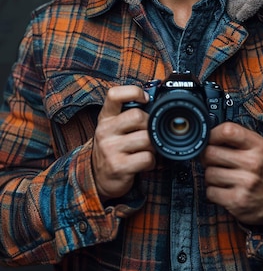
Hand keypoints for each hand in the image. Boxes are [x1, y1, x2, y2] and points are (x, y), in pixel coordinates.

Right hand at [92, 85, 154, 200]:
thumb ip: (129, 114)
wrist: (100, 178)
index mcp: (106, 117)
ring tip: (146, 149)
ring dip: (153, 146)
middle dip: (150, 125)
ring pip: (146, 138)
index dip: (133, 92)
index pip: (115, 94)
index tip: (145, 98)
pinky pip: (147, 158)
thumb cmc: (114, 148)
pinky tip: (144, 163)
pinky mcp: (118, 166)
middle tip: (148, 133)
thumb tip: (155, 101)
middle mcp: (105, 130)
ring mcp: (110, 149)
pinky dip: (152, 161)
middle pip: (138, 116)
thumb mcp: (115, 127)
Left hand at [201, 122, 262, 226]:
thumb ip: (237, 138)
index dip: (213, 134)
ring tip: (224, 178)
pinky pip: (210, 191)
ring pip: (208, 173)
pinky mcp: (238, 201)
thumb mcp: (258, 149)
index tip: (210, 140)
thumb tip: (206, 136)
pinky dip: (214, 192)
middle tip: (215, 162)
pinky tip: (225, 191)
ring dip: (211, 177)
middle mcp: (254, 162)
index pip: (228, 130)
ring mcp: (246, 182)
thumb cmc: (262, 172)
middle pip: (211, 152)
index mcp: (259, 145)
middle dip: (207, 158)